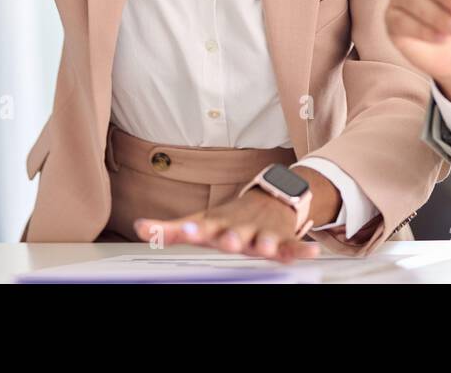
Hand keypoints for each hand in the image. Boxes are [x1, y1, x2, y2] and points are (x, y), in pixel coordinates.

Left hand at [134, 189, 322, 264]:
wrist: (270, 199)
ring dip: (265, 243)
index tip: (185, 229)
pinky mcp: (283, 238)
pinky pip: (294, 245)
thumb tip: (139, 227)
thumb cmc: (228, 218)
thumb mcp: (201, 221)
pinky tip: (312, 251)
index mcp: (217, 224)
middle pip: (235, 233)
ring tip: (266, 247)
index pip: (202, 226)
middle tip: (228, 240)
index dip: (193, 228)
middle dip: (231, 237)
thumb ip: (170, 229)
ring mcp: (262, 231)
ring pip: (264, 239)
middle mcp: (239, 227)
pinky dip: (302, 248)